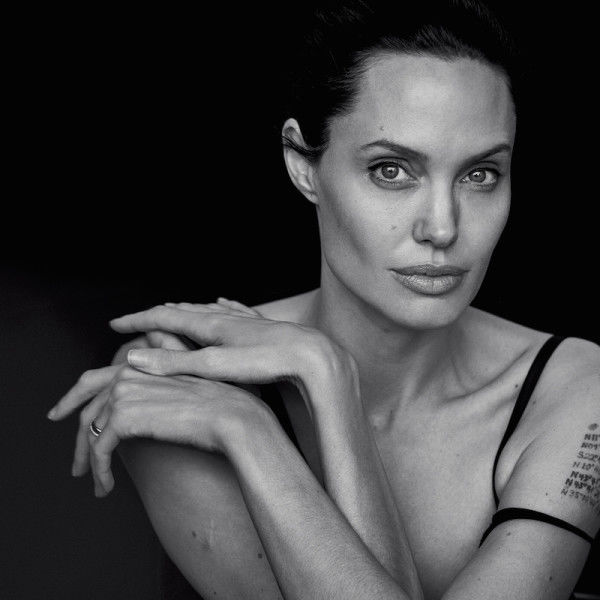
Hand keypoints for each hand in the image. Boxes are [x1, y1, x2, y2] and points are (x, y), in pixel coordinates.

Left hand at [85, 366, 268, 496]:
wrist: (234, 419)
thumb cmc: (221, 408)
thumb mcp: (184, 392)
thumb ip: (155, 390)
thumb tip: (129, 406)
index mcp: (142, 362)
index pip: (93, 378)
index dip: (71, 398)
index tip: (58, 414)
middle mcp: (129, 372)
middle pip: (88, 409)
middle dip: (78, 441)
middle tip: (76, 467)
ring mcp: (124, 392)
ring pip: (91, 432)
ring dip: (91, 463)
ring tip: (98, 484)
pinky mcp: (124, 417)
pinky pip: (100, 448)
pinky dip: (100, 471)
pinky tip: (106, 487)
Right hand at [110, 301, 355, 407]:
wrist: (310, 354)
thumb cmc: (265, 362)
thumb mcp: (215, 366)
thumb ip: (175, 362)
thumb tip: (134, 357)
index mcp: (208, 326)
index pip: (163, 318)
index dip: (136, 320)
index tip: (114, 324)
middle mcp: (222, 317)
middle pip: (181, 310)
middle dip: (155, 315)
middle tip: (136, 320)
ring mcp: (242, 319)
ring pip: (205, 310)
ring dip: (183, 311)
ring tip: (171, 312)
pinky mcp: (259, 325)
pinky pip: (233, 309)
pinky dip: (219, 306)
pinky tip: (223, 302)